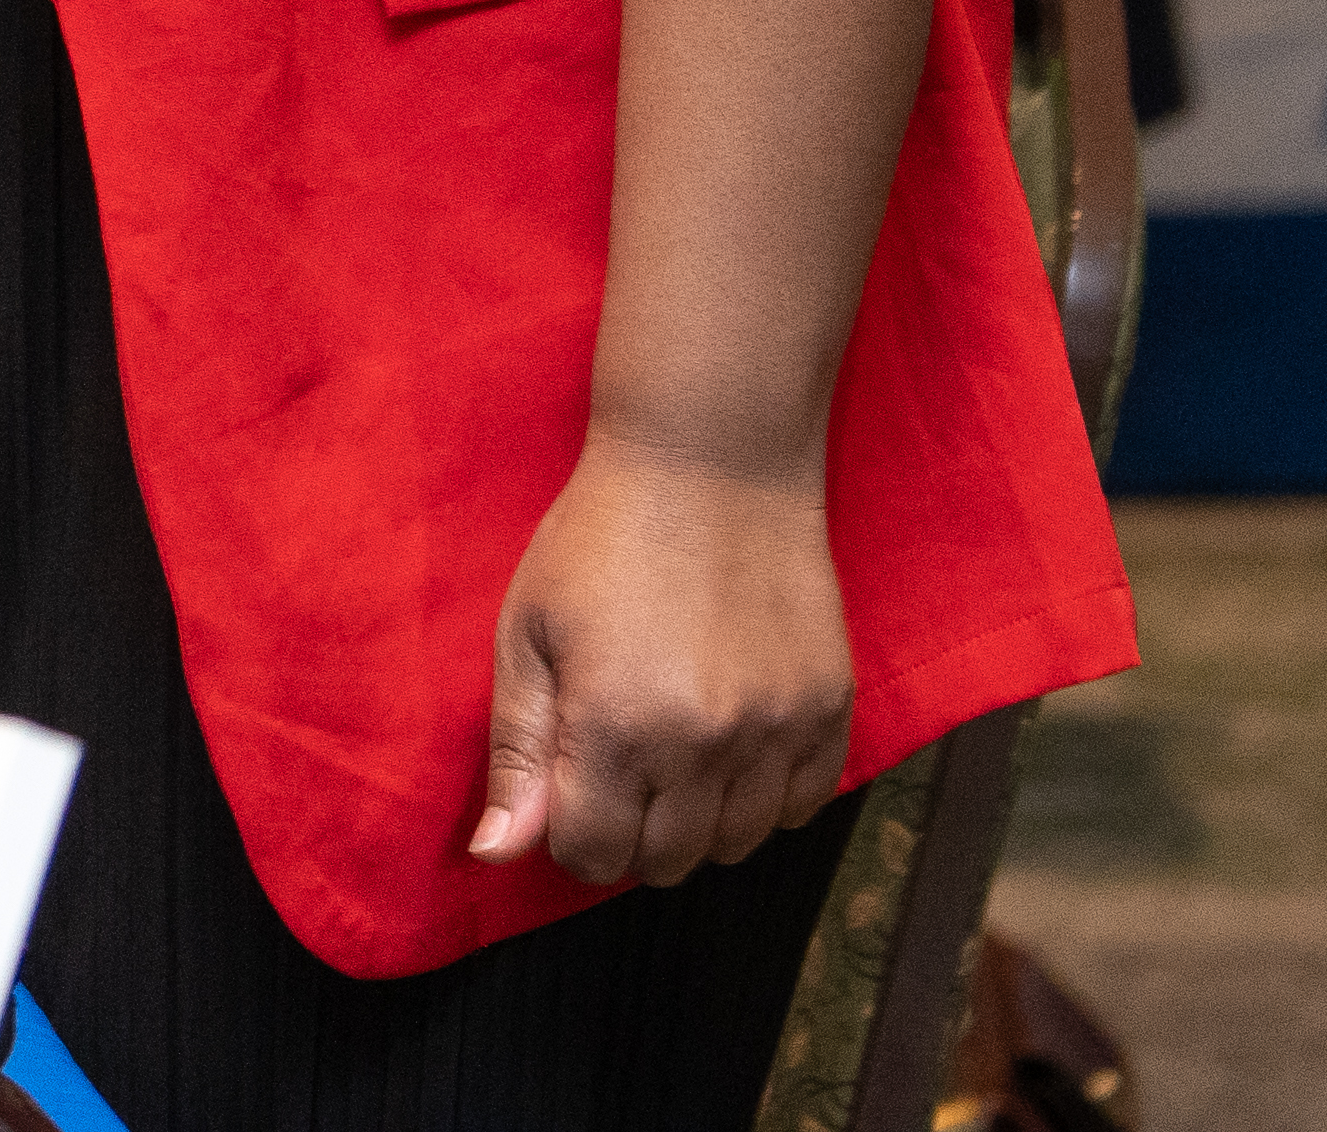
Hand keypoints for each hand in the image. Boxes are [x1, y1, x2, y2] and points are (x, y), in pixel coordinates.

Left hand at [468, 435, 852, 886]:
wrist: (711, 465)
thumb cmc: (598, 541)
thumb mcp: (526, 632)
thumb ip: (516, 751)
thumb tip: (496, 853)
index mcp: (615, 724)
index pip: (591, 855)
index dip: (568, 834)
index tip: (566, 790)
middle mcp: (705, 742)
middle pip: (666, 862)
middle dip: (628, 832)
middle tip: (614, 767)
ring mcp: (778, 730)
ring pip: (736, 845)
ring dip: (696, 821)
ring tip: (671, 750)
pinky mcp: (830, 710)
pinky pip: (804, 807)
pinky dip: (765, 797)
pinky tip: (731, 743)